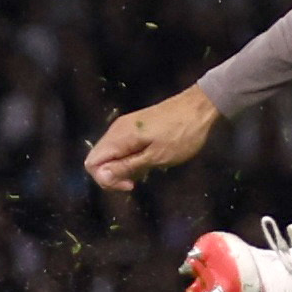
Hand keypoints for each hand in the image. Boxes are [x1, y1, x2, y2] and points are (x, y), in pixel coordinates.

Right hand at [84, 86, 221, 191]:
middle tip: (138, 180)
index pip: (91, 163)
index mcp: (119, 137)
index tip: (130, 184)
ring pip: (110, 154)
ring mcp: (125, 127)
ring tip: (147, 170)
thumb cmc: (182, 134)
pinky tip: (149, 160)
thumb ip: (127, 166)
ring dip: (123, 168)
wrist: (199, 107)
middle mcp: (116, 130)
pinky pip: (122, 147)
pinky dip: (130, 158)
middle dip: (113, 175)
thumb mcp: (156, 157)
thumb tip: (102, 176)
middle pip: (98, 159)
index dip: (105, 179)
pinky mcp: (135, 127)